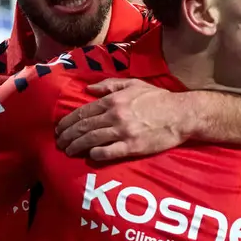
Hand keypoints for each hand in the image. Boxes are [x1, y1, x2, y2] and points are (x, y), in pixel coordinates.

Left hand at [55, 79, 192, 160]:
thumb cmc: (159, 99)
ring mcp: (123, 132)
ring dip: (76, 146)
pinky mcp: (132, 146)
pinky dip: (96, 154)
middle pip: (83, 127)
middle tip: (59, 142)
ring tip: (68, 151)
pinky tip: (89, 156)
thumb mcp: (134, 84)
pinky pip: (108, 152)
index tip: (59, 128)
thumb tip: (88, 89)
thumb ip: (110, 85)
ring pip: (91, 140)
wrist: (181, 114)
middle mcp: (115, 115)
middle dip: (67, 135)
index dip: (68, 122)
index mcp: (113, 100)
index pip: (83, 112)